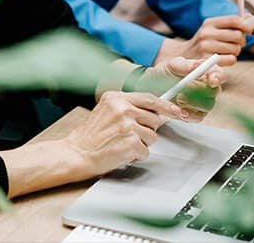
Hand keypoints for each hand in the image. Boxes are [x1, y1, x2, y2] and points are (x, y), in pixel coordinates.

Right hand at [64, 91, 185, 178]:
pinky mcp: (130, 143)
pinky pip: (145, 151)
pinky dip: (136, 156)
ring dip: (140, 144)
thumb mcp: (107, 111)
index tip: (178, 111)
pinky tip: (121, 152)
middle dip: (147, 130)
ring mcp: (127, 126)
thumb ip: (128, 107)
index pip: (149, 98)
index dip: (166, 105)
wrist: (75, 153)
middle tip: (130, 135)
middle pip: (154, 119)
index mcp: (116, 97)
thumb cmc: (90, 136)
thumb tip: (154, 112)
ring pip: (152, 137)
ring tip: (122, 143)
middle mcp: (122, 108)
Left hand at [138, 56, 223, 117]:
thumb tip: (197, 65)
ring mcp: (201, 102)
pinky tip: (179, 110)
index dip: (218, 77)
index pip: (218, 73)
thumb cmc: (162, 73)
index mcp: (203, 72)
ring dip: (194, 103)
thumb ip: (184, 65)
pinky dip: (188, 115)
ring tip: (178, 99)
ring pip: (207, 106)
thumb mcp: (171, 65)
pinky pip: (197, 117)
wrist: (149, 88)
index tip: (213, 80)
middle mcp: (205, 87)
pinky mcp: (194, 114)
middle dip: (203, 92)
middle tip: (187, 90)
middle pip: (215, 92)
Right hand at [154, 15, 253, 65]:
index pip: (233, 20)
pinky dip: (231, 60)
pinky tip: (223, 58)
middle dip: (242, 41)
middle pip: (237, 35)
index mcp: (209, 22)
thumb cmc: (205, 41)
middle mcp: (206, 33)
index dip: (246, 25)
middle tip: (237, 43)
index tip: (251, 31)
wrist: (184, 56)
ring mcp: (205, 46)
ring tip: (227, 51)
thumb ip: (231, 24)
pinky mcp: (207, 60)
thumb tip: (249, 16)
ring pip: (236, 49)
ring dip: (236, 51)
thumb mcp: (214, 29)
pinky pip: (231, 59)